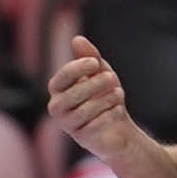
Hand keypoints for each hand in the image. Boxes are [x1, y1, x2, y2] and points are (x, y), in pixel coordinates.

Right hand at [46, 36, 145, 163]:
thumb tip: (77, 39)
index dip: (77, 68)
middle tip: (113, 78)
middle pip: (73, 94)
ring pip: (85, 110)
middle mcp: (57, 107)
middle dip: (96, 83)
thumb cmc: (104, 95)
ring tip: (119, 94)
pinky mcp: (81, 138)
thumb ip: (89, 56)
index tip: (95, 63)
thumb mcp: (100, 72)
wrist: (117, 127)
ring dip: (106, 99)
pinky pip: (94, 124)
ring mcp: (67, 124)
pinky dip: (110, 115)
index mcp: (58, 89)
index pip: (62, 77)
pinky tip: (118, 110)